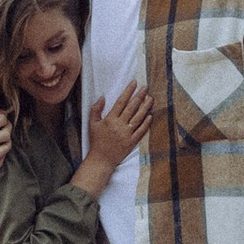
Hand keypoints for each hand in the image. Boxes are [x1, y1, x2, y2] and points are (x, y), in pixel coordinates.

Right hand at [74, 81, 151, 196]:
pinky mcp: (132, 142)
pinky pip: (141, 130)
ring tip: (150, 98)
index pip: (121, 102)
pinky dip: (146, 123)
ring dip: (145, 107)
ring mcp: (127, 134)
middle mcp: (119, 125)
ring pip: (138, 117)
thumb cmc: (96, 141)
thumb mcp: (92, 124)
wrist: (101, 159)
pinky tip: (150, 115)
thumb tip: (102, 97)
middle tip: (145, 87)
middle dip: (139, 96)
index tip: (134, 83)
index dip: (128, 91)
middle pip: (132, 107)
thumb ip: (96, 109)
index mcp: (110, 119)